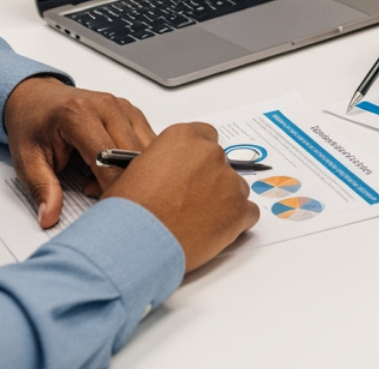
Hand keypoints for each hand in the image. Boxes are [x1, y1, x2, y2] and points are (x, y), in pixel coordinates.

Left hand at [2, 75, 155, 227]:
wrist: (37, 97)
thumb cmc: (33, 123)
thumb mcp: (27, 159)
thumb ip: (42, 188)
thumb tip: (50, 216)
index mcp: (78, 114)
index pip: (107, 159)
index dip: (108, 188)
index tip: (103, 207)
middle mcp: (106, 106)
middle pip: (132, 155)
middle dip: (121, 182)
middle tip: (95, 192)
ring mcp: (123, 107)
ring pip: (147, 150)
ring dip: (131, 171)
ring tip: (100, 178)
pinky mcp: (133, 113)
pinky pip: (149, 143)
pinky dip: (137, 162)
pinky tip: (112, 167)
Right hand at [103, 122, 260, 272]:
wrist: (137, 241)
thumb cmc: (130, 210)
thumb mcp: (135, 171)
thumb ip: (161, 163)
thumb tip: (165, 173)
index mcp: (184, 138)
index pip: (206, 136)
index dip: (199, 158)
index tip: (193, 171)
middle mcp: (210, 154)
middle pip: (222, 163)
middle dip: (211, 181)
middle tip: (193, 202)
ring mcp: (228, 182)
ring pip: (236, 189)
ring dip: (224, 202)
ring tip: (200, 222)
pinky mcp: (240, 211)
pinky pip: (248, 214)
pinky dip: (236, 223)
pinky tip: (214, 232)